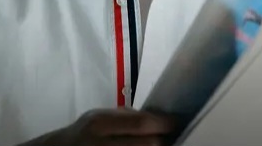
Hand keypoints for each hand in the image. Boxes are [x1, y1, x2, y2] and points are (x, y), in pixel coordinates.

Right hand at [38, 107, 179, 145]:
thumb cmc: (83, 133)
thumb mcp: (98, 118)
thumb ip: (126, 117)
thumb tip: (159, 119)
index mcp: (100, 124)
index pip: (142, 124)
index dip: (165, 125)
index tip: (178, 123)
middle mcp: (101, 145)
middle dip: (164, 142)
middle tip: (174, 138)